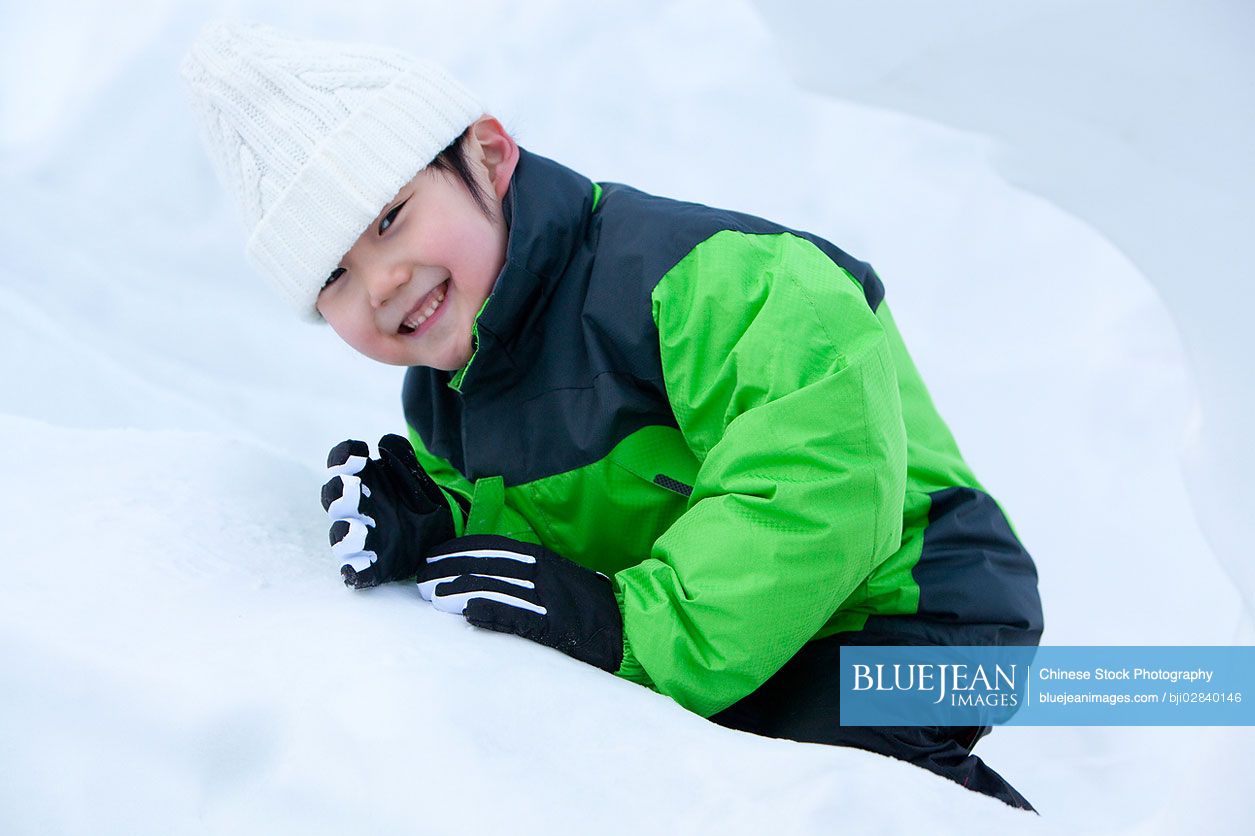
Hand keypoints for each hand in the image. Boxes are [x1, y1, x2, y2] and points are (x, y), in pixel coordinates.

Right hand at [321, 434, 457, 588]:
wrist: (443, 525)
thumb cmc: (418, 495)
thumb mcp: (416, 474)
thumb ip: (402, 457)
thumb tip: (384, 442)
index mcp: (363, 477)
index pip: (343, 462)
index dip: (344, 456)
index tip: (358, 453)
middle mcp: (357, 505)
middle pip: (335, 498)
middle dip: (340, 494)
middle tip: (352, 488)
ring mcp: (363, 534)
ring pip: (340, 535)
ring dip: (345, 533)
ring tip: (358, 531)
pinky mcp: (373, 561)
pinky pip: (357, 569)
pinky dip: (354, 570)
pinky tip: (355, 571)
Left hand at [417, 534, 623, 672]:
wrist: (624, 625)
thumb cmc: (584, 604)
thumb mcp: (554, 578)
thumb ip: (521, 574)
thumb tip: (482, 577)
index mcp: (541, 559)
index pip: (492, 548)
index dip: (459, 551)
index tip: (431, 557)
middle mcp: (542, 574)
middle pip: (487, 566)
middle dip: (450, 571)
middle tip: (420, 580)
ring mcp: (548, 598)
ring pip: (497, 589)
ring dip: (461, 592)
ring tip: (433, 597)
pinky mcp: (554, 625)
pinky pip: (519, 616)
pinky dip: (493, 611)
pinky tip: (469, 611)